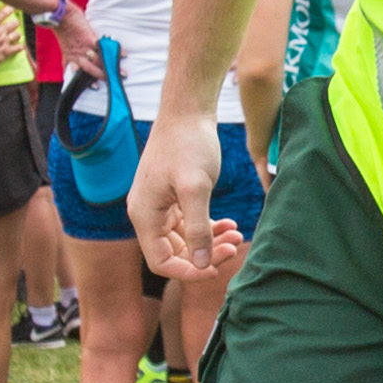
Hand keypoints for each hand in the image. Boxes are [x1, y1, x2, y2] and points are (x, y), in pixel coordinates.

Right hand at [128, 109, 230, 279]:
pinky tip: (229, 224)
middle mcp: (147, 214)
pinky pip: (189, 223)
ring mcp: (160, 205)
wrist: (188, 111)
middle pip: (174, 253)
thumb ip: (198, 228)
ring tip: (237, 236)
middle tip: (235, 249)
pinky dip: (208, 227)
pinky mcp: (172, 196)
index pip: (161, 262)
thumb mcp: (196, 187)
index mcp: (144, 215)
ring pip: (185, 239)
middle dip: (204, 255)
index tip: (216, 269)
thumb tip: (200, 264)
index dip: (188, 272)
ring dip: (210, 241)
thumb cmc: (189, 144)